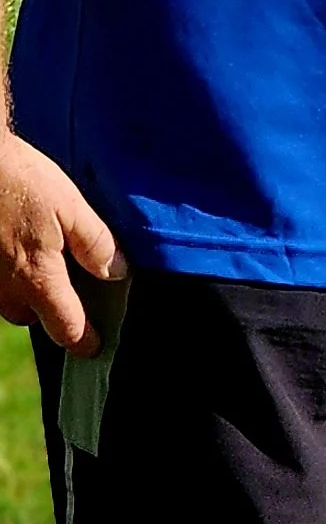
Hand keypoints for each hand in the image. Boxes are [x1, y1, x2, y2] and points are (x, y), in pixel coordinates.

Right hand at [0, 132, 121, 350]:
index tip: (95, 344)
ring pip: (8, 300)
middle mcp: (5, 289)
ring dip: (25, 289)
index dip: (84, 341)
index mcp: (37, 278)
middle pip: (32, 316)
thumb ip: (95, 243)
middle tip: (70, 282)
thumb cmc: (19, 179)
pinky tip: (16, 244)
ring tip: (41, 256)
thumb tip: (117, 272)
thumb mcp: (70, 206)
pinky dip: (7, 272)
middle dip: (50, 307)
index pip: (66, 328)